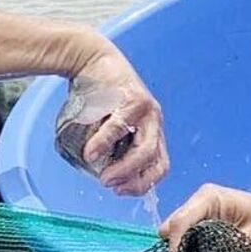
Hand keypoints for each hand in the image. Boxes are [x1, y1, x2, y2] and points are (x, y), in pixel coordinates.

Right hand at [74, 47, 167, 195]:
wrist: (91, 60)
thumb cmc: (97, 96)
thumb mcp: (107, 126)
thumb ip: (108, 147)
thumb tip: (97, 173)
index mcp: (151, 133)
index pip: (160, 166)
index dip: (143, 183)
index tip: (120, 191)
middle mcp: (154, 123)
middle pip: (155, 160)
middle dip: (134, 180)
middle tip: (111, 186)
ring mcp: (147, 111)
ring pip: (145, 147)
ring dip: (124, 168)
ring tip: (104, 177)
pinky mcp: (132, 98)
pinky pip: (119, 126)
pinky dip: (104, 143)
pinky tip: (90, 154)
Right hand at [159, 185, 250, 251]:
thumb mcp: (250, 242)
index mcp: (210, 196)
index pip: (181, 222)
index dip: (175, 248)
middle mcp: (201, 201)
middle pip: (173, 227)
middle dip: (176, 251)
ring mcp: (202, 212)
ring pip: (178, 234)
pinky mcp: (206, 224)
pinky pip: (189, 238)